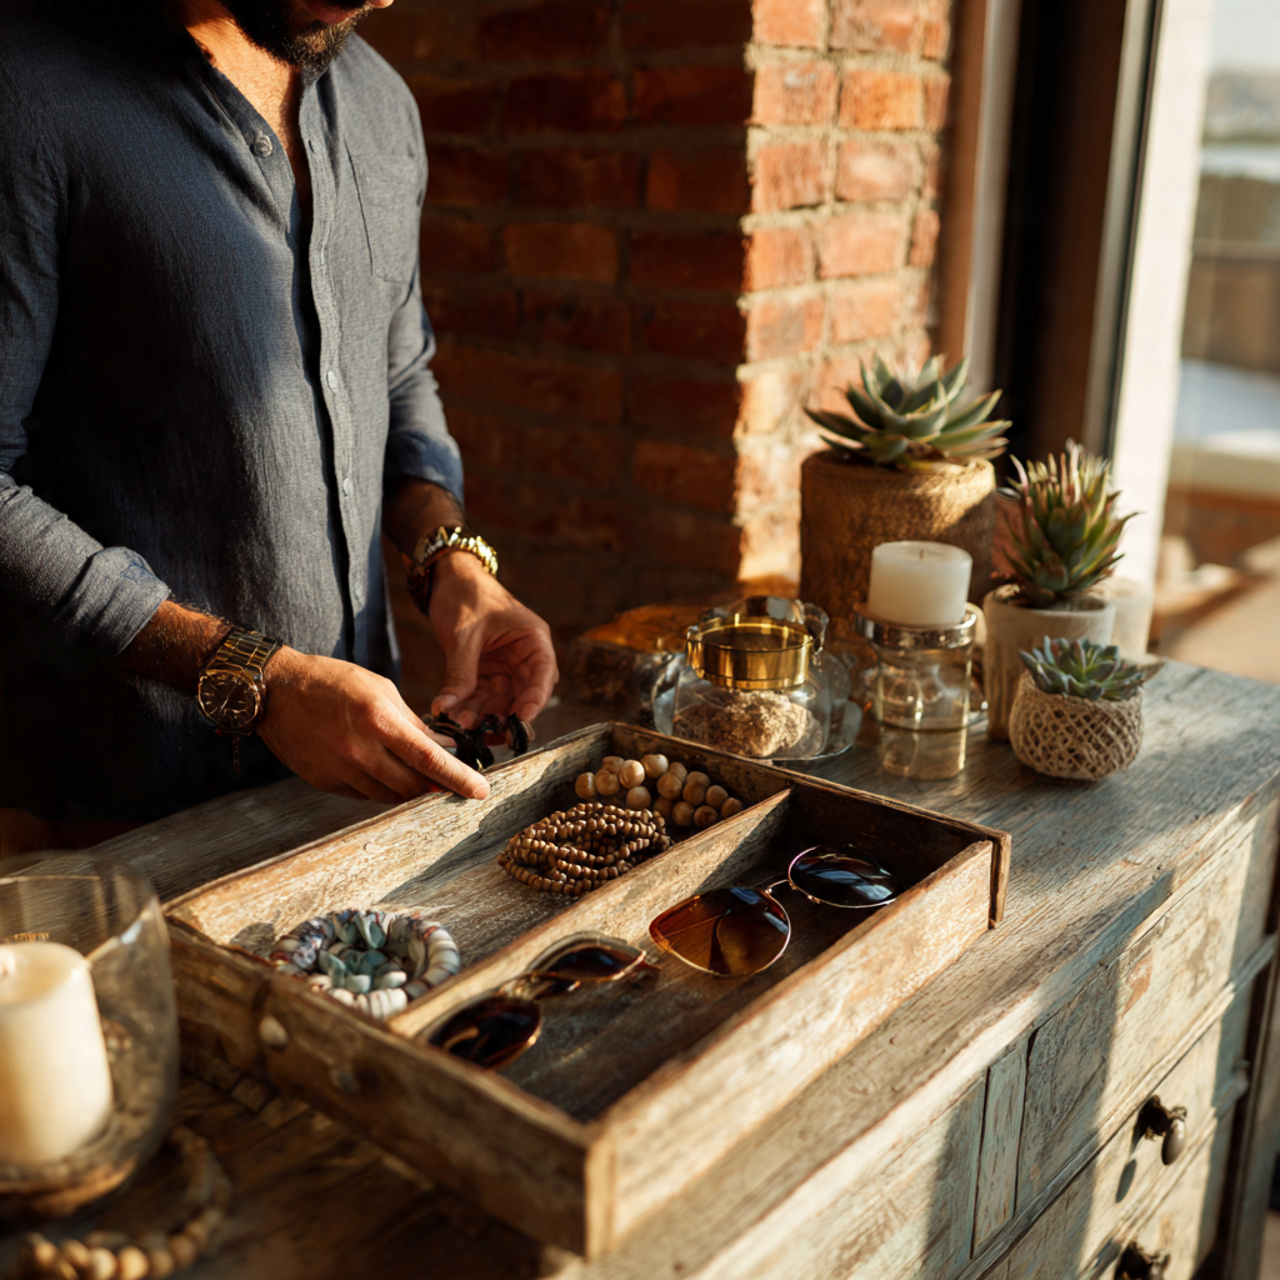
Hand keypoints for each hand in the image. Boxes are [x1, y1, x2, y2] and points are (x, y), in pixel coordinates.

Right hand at [258, 647, 489, 803]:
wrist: (275, 692)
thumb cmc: (332, 682)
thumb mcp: (379, 689)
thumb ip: (413, 722)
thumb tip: (444, 749)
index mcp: (377, 720)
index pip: (428, 759)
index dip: (458, 779)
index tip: (480, 791)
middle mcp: (359, 750)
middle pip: (412, 785)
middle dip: (436, 786)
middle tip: (451, 782)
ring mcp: (340, 770)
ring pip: (390, 796)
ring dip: (410, 789)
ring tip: (417, 774)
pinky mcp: (325, 782)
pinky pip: (365, 795)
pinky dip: (382, 787)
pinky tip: (383, 770)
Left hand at [427, 553, 557, 728]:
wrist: (446, 579)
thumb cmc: (465, 595)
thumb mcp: (463, 634)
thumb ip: (460, 673)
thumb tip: (447, 709)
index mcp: (532, 640)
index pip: (542, 675)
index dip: (534, 699)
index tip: (520, 719)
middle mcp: (524, 657)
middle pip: (521, 694)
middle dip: (501, 713)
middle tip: (482, 730)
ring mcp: (505, 667)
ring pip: (498, 700)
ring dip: (481, 714)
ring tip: (458, 724)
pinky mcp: (485, 672)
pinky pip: (479, 696)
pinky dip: (466, 706)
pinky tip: (450, 716)